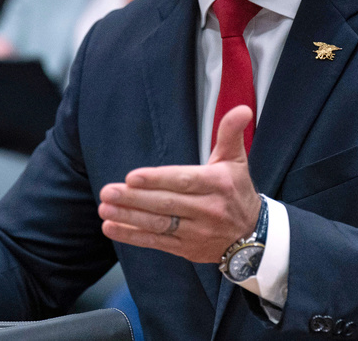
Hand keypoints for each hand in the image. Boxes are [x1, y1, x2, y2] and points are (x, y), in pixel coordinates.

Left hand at [98, 104, 261, 262]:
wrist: (252, 235)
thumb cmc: (236, 190)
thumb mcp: (236, 159)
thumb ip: (231, 133)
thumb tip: (242, 109)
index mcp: (217, 184)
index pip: (184, 181)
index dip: (157, 180)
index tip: (132, 177)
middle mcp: (208, 209)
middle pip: (166, 204)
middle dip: (134, 199)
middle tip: (107, 192)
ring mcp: (196, 232)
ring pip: (159, 224)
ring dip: (129, 217)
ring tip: (105, 208)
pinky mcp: (186, 248)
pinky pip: (157, 242)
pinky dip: (133, 235)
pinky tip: (112, 227)